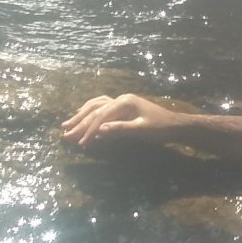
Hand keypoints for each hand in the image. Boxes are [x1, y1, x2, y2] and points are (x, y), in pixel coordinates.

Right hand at [61, 93, 184, 147]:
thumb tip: (99, 131)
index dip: (89, 130)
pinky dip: (91, 112)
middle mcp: (121, 99)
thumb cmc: (161, 129)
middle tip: (64, 135)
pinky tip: (83, 115)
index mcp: (125, 102)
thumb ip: (120, 129)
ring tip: (67, 125)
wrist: (176, 125)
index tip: (80, 143)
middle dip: (80, 123)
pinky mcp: (124, 107)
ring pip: (96, 106)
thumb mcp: (141, 130)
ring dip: (81, 116)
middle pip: (95, 110)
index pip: (101, 116)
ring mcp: (122, 102)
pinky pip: (102, 107)